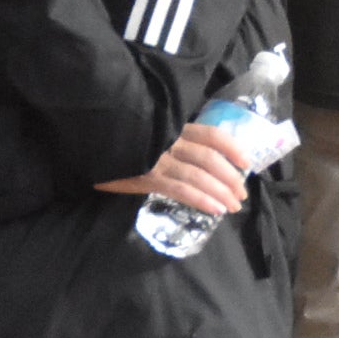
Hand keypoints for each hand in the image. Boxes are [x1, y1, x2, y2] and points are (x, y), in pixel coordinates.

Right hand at [95, 121, 250, 216]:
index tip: (247, 163)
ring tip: (232, 206)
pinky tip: (214, 209)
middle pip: (211, 159)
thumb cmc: (125, 140)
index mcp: (176, 128)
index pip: (212, 135)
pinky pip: (181, 189)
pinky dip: (201, 200)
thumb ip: (175, 140)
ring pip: (200, 176)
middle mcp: (172, 141)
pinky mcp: (147, 176)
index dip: (233, 148)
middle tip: (241, 194)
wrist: (91, 142)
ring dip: (221, 193)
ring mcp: (160, 159)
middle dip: (230, 178)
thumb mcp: (153, 134)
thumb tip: (203, 157)